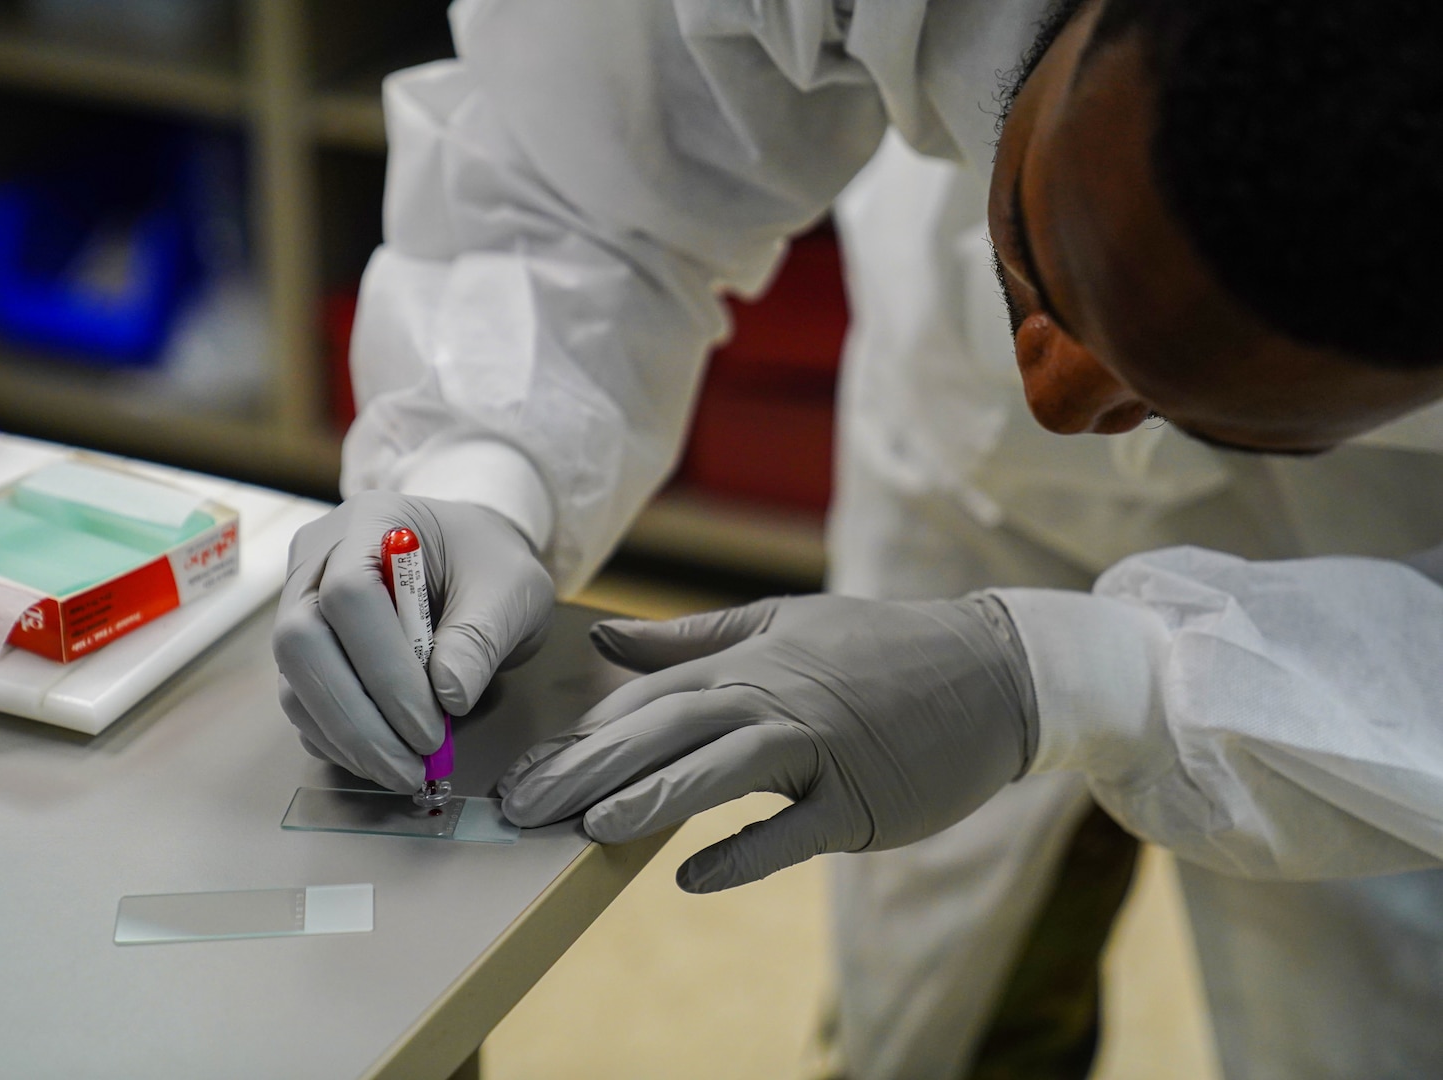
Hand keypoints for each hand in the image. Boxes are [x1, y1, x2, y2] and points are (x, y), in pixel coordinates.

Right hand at [273, 492, 553, 789]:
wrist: (472, 560)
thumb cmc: (489, 565)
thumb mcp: (512, 590)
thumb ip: (480, 637)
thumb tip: (447, 697)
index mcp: (370, 522)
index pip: (349, 594)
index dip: (385, 670)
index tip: (430, 728)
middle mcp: (319, 558)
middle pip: (300, 640)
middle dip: (355, 717)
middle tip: (409, 768)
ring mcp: (301, 601)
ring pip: (293, 678)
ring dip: (345, 737)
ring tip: (402, 771)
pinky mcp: (303, 648)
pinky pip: (300, 699)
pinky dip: (336, 738)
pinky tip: (380, 758)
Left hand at [497, 594, 1035, 891]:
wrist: (994, 671)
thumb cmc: (882, 648)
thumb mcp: (784, 622)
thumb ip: (694, 638)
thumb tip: (609, 641)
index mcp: (750, 662)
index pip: (647, 700)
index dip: (582, 736)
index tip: (525, 771)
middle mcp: (775, 699)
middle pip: (666, 732)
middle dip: (588, 770)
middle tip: (522, 809)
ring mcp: (820, 750)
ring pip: (723, 770)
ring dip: (653, 797)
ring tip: (589, 829)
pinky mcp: (861, 800)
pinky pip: (795, 831)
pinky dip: (745, 852)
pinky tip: (692, 876)